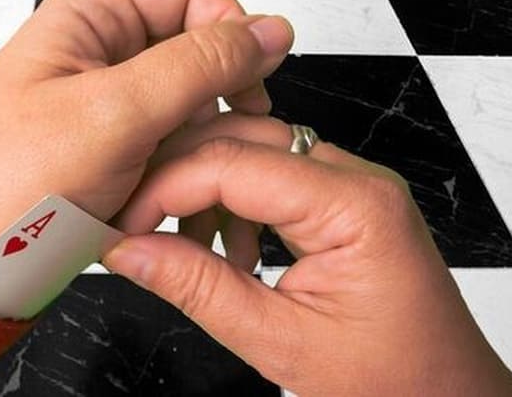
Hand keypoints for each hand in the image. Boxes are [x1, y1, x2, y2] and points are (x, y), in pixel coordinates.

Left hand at [0, 0, 293, 280]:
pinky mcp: (117, 147)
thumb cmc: (2, 182)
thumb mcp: (112, 114)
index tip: (249, 76)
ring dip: (200, 143)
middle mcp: (102, 53)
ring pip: (192, 103)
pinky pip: (174, 143)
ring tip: (176, 180)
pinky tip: (166, 197)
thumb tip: (267, 31)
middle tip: (219, 138)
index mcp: (89, 17)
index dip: (228, 26)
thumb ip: (197, 65)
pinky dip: (182, 170)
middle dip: (216, 97)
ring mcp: (111, 103)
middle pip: (196, 49)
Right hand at [104, 126, 511, 394]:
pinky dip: (234, 204)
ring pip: (251, 150)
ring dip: (206, 191)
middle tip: (136, 223)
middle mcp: (356, 177)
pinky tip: (232, 253)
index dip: (164, 189)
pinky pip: (271, 175)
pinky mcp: (340, 198)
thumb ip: (197, 288)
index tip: (123, 223)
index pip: (232, 163)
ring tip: (191, 250)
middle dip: (178, 178)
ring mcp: (351, 183)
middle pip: (241, 138)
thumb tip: (128, 250)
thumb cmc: (389, 380)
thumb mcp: (279, 342)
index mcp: (352, 206)